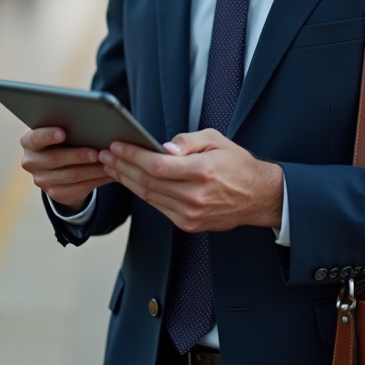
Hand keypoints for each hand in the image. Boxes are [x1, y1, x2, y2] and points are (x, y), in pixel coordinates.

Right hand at [20, 126, 113, 210]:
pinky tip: (109, 173)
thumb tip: (92, 122)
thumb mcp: (58, 134)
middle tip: (96, 153)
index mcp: (29, 142)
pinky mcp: (55, 193)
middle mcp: (31, 162)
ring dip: (93, 170)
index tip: (63, 132)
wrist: (57, 168)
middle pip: (55, 159)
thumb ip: (67, 128)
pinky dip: (97, 179)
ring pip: (72, 175)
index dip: (48, 135)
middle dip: (78, 155)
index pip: (35, 138)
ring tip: (109, 163)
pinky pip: (80, 187)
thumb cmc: (61, 141)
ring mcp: (42, 180)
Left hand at [99, 129, 282, 232]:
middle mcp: (195, 196)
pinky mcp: (189, 224)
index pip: (157, 165)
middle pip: (147, 182)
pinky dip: (142, 194)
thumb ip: (187, 141)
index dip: (132, 156)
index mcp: (202, 172)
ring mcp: (191, 214)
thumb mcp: (216, 140)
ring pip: (149, 197)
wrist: (259, 197)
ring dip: (127, 181)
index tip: (116, 146)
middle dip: (122, 167)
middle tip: (105, 155)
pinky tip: (132, 182)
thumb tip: (163, 147)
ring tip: (112, 167)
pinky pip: (158, 207)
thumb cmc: (237, 165)